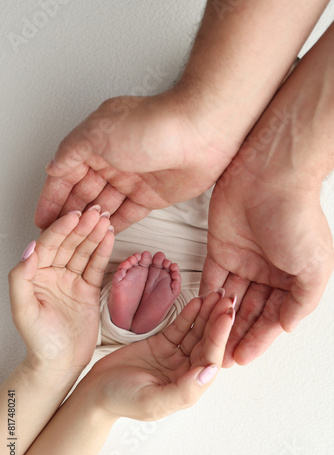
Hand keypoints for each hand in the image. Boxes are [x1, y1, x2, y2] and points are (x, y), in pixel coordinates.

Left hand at [9, 208, 113, 379]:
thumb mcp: (23, 310)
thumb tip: (28, 250)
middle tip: (96, 212)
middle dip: (82, 227)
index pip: (48, 245)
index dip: (61, 229)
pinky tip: (109, 237)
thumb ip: (21, 278)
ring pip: (84, 251)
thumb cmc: (39, 341)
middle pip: (69, 244)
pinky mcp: (88, 289)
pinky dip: (103, 251)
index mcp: (35, 275)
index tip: (74, 216)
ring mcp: (72, 280)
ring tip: (106, 220)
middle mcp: (53, 274)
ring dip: (95, 235)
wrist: (60, 363)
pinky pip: (96, 266)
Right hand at [34, 91, 237, 232]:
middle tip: (58, 234)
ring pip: (104, 205)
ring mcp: (133, 179)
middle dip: (70, 213)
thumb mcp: (99, 132)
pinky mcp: (153, 195)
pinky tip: (103, 235)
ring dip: (91, 220)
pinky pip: (128, 214)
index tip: (42, 219)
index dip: (52, 197)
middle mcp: (113, 160)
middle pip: (83, 192)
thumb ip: (72, 151)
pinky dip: (115, 224)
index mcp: (96, 142)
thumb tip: (53, 166)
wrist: (201, 133)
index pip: (66, 174)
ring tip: (78, 238)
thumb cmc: (154, 125)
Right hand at [87, 293, 233, 420]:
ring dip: (207, 314)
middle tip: (227, 299)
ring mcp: (175, 357)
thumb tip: (210, 372)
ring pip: (196, 332)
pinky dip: (189, 314)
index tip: (226, 316)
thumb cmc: (121, 400)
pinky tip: (197, 301)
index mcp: (189, 388)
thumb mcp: (152, 401)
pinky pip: (180, 327)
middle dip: (217, 321)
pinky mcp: (163, 344)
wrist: (95, 390)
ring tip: (216, 294)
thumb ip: (183, 390)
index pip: (210, 359)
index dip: (220, 337)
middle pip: (207, 343)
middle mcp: (186, 371)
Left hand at [200, 79, 333, 366]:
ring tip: (205, 341)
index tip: (241, 358)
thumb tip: (285, 327)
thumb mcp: (314, 269)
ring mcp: (243, 260)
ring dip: (219, 320)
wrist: (269, 176)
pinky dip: (206, 295)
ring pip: (229, 298)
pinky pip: (211, 276)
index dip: (258, 339)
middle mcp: (268, 272)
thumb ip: (301, 303)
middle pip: (248, 311)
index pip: (272, 317)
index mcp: (292, 279)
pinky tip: (199, 314)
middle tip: (219, 357)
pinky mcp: (220, 246)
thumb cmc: (296, 217)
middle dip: (235, 335)